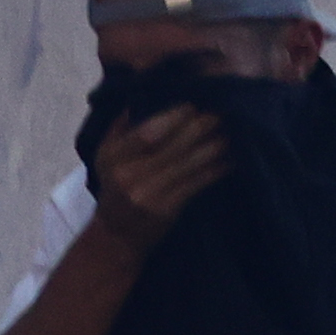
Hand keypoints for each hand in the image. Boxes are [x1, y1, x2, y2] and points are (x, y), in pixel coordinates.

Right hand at [86, 105, 231, 245]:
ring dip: (213, 146)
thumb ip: (119, 128)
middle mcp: (130, 175)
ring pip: (188, 164)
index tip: (193, 105)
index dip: (172, 118)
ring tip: (231, 131)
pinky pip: (196, 184)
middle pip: (171, 146)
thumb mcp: (104, 157)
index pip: (146, 134)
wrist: (116, 237)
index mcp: (114, 157)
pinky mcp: (167, 210)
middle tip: (221, 111)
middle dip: (199, 127)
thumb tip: (136, 97)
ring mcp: (150, 194)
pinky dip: (215, 170)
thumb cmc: (114, 189)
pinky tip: (230, 159)